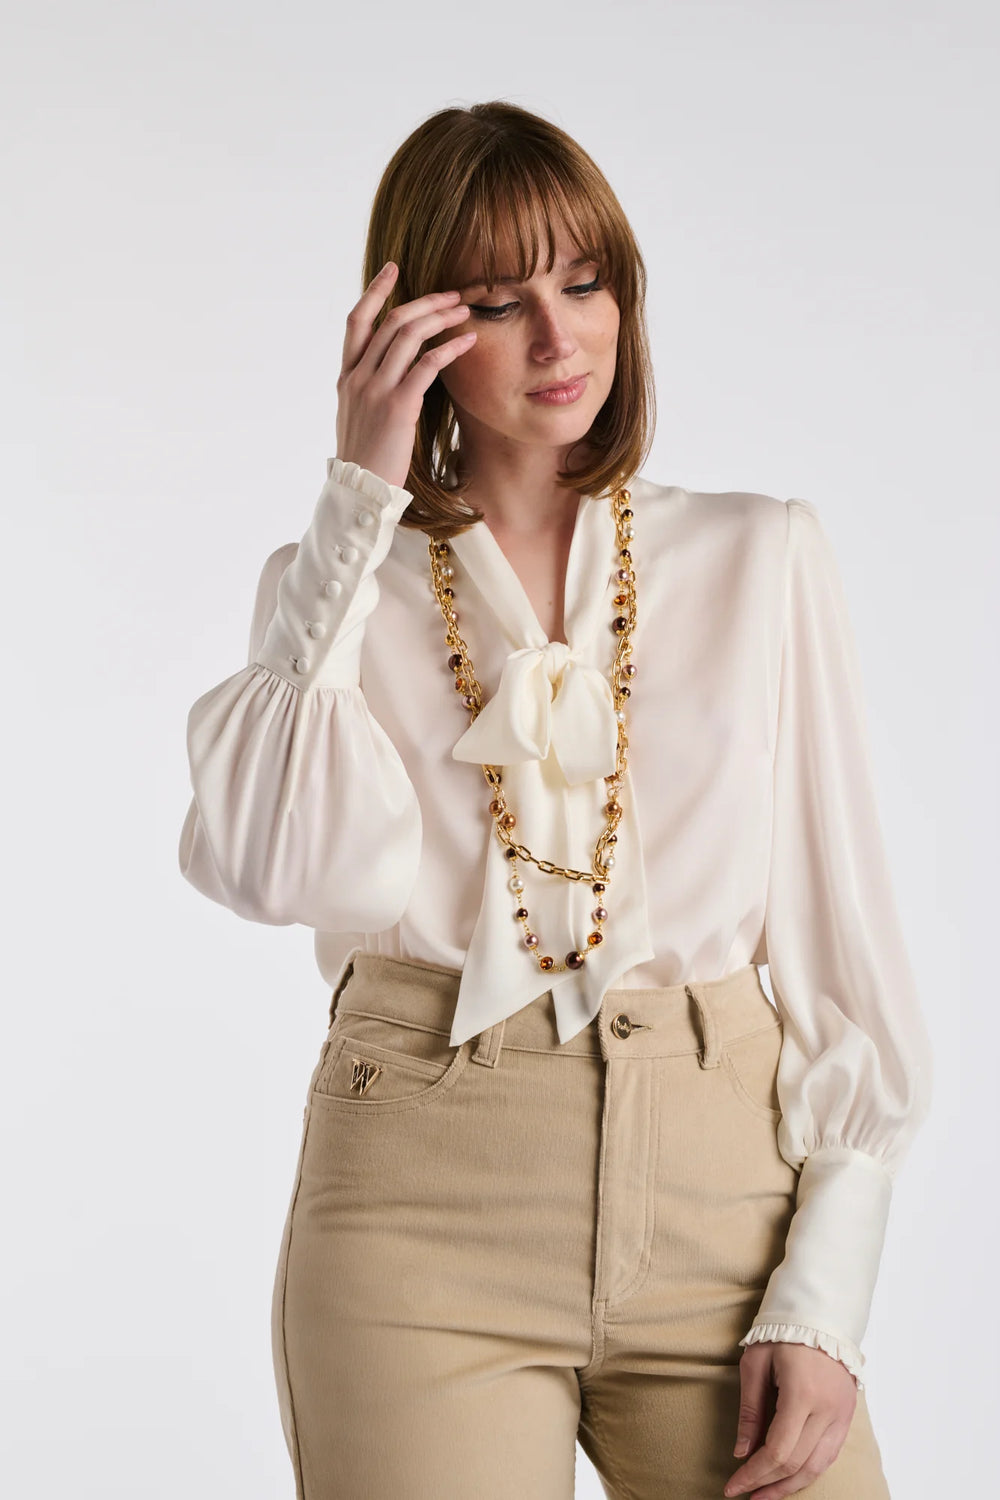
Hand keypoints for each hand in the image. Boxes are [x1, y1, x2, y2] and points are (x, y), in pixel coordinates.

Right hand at [335, 261, 477, 490]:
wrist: (360, 490)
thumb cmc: (366, 459)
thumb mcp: (357, 417)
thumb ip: (368, 389)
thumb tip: (387, 371)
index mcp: (346, 377)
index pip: (356, 321)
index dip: (375, 291)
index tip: (393, 268)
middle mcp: (358, 377)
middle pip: (391, 321)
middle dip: (425, 302)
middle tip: (451, 294)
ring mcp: (376, 390)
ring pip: (409, 335)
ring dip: (440, 318)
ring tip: (464, 311)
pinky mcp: (398, 406)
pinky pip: (427, 365)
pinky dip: (450, 348)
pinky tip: (468, 341)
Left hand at [723, 1342, 857, 1498]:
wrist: (819, 1313)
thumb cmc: (781, 1333)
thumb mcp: (755, 1364)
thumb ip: (750, 1410)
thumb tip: (742, 1452)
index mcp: (802, 1394)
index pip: (777, 1451)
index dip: (754, 1475)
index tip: (733, 1487)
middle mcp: (827, 1410)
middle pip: (797, 1465)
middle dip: (768, 1484)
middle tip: (745, 1494)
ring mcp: (841, 1415)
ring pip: (817, 1467)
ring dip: (790, 1485)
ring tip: (766, 1494)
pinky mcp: (847, 1416)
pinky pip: (829, 1455)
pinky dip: (809, 1471)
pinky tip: (791, 1477)